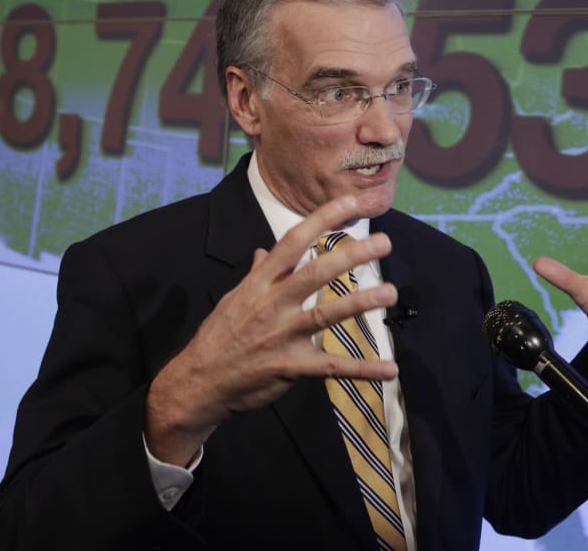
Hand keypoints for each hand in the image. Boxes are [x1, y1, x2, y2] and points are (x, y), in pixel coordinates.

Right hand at [144, 195, 398, 465]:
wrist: (197, 383)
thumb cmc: (218, 337)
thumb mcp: (234, 299)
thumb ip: (257, 274)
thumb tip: (265, 251)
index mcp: (260, 283)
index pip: (293, 242)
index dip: (322, 220)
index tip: (351, 203)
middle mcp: (272, 304)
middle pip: (315, 273)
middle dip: (351, 255)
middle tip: (384, 242)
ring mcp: (282, 336)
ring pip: (326, 315)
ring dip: (361, 303)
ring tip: (390, 292)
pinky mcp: (290, 367)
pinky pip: (332, 367)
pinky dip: (362, 369)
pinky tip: (389, 369)